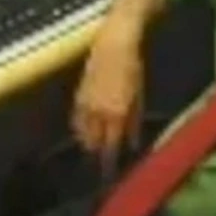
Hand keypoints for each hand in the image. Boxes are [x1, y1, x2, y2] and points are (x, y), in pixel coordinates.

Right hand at [71, 17, 144, 176]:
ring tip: (89, 149)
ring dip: (86, 141)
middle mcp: (98, 111)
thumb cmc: (132, 68)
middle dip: (96, 152)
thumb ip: (134, 121)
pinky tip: (80, 131)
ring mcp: (86, 103)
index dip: (109, 158)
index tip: (108, 170)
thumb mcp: (139, 96)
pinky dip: (78, 127)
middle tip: (98, 163)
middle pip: (94, 140)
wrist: (113, 45)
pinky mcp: (78, 94)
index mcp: (116, 113)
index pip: (110, 143)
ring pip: (82, 130)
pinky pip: (76, 117)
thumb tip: (133, 143)